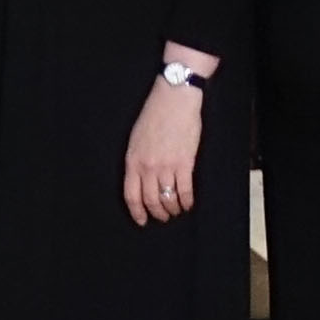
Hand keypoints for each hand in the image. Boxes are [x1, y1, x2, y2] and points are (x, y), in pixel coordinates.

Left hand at [121, 78, 202, 225]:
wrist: (174, 99)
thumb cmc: (154, 114)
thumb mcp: (136, 138)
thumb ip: (136, 160)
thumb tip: (140, 179)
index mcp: (133, 160)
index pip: (131, 195)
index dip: (137, 211)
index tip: (142, 220)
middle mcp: (147, 167)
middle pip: (150, 200)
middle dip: (157, 213)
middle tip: (163, 217)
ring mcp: (166, 166)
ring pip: (168, 199)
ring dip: (173, 209)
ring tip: (177, 211)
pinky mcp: (185, 163)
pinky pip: (185, 190)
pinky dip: (187, 201)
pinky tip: (188, 203)